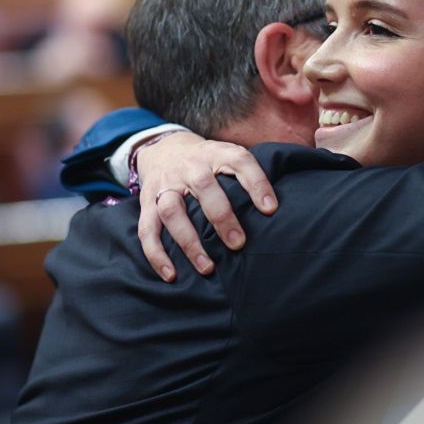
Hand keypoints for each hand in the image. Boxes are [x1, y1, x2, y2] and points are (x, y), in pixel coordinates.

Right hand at [137, 133, 277, 281]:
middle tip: (238, 243)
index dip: (256, 183)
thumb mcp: (227, 156)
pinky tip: (171, 275)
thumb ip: (247, 176)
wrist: (163, 148)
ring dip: (188, 241)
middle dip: (221, 216)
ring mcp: (165, 185)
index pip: (239, 161)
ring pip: (172, 211)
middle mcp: (189, 166)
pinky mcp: (146, 203)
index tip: (270, 209)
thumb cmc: (207, 162)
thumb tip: (277, 209)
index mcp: (215, 153)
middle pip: (203, 186)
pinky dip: (156, 254)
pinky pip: (147, 230)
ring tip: (207, 267)